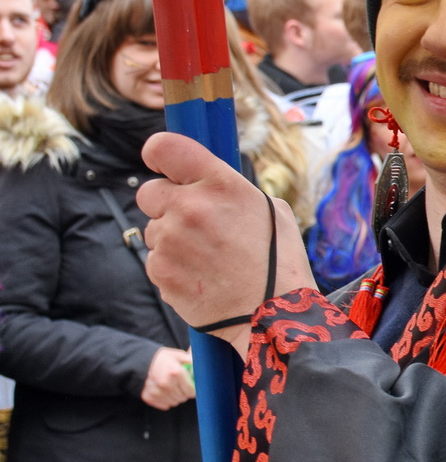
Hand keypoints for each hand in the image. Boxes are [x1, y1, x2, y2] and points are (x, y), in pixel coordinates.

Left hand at [138, 133, 317, 355]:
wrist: (274, 314)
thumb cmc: (279, 261)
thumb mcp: (270, 209)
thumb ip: (229, 189)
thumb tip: (204, 184)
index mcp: (221, 185)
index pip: (165, 147)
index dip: (158, 154)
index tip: (162, 165)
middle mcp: (191, 207)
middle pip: (149, 192)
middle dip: (166, 204)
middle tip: (194, 224)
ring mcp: (171, 240)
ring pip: (153, 229)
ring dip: (173, 240)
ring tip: (208, 259)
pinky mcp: (160, 271)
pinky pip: (156, 260)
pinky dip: (173, 267)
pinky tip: (202, 277)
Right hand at [141, 347, 195, 409]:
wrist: (139, 362)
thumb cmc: (162, 359)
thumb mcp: (178, 356)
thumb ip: (191, 361)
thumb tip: (202, 365)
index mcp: (175, 373)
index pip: (191, 391)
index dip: (193, 390)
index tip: (191, 386)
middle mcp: (166, 384)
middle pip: (183, 398)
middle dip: (184, 392)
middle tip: (180, 385)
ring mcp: (156, 392)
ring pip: (174, 402)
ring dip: (175, 397)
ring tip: (171, 387)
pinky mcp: (148, 397)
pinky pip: (165, 405)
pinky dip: (166, 400)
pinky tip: (163, 391)